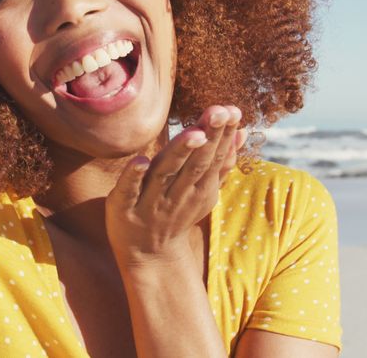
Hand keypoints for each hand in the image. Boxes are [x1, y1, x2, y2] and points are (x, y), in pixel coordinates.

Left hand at [105, 105, 246, 268]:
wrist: (149, 257)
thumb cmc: (176, 213)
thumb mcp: (204, 191)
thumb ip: (222, 163)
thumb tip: (242, 131)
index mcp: (198, 188)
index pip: (214, 158)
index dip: (222, 134)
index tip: (232, 110)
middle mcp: (177, 195)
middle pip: (195, 164)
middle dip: (209, 138)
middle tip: (219, 111)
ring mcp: (150, 203)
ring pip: (165, 174)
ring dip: (179, 153)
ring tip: (193, 133)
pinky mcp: (123, 209)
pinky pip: (129, 191)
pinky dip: (133, 177)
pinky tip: (140, 160)